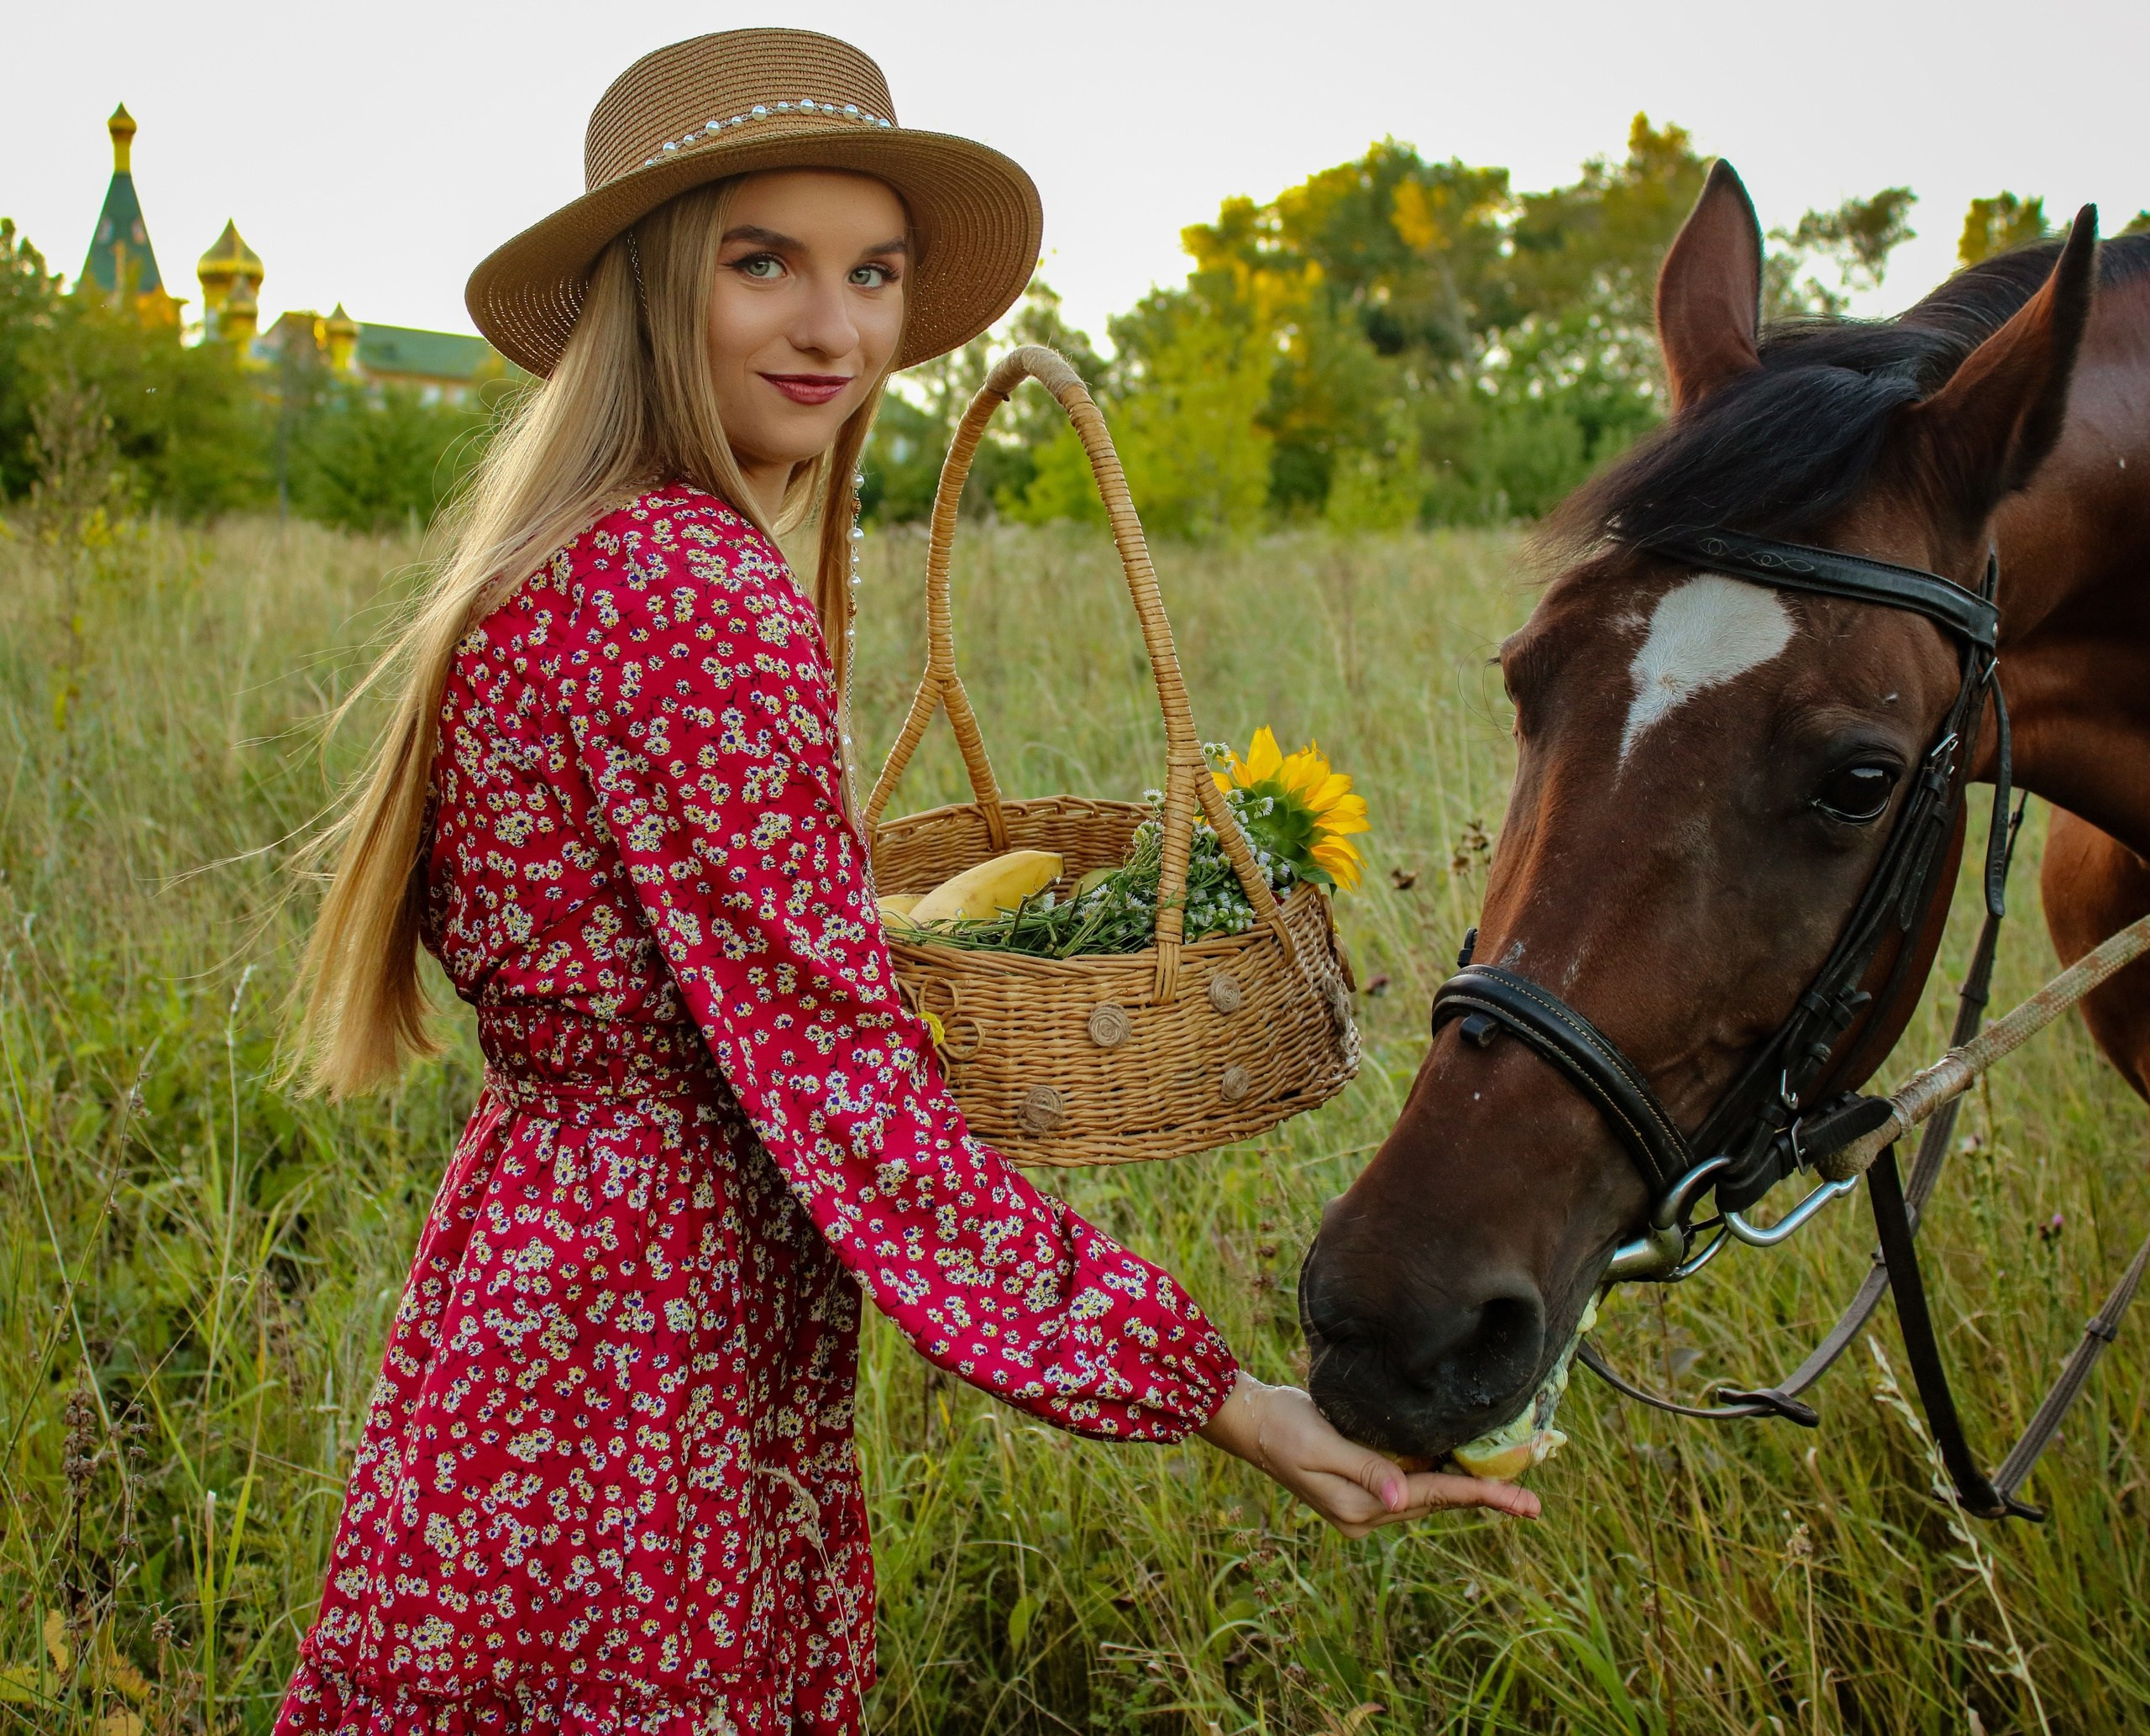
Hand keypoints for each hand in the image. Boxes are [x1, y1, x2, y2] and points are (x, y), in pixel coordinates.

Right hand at [1197, 1372, 1541, 1535]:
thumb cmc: (1283, 1426)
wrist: (1252, 1422)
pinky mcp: (1364, 1483)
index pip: (1432, 1497)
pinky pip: (1414, 1482)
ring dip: (1467, 1488)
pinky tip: (1463, 1467)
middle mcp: (1368, 1512)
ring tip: (1511, 1488)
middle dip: (1484, 1497)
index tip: (1521, 1502)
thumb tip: (1402, 1498)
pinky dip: (1442, 1475)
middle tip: (1532, 1502)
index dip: (1479, 1494)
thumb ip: (1365, 1469)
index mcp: (1361, 1507)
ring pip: (1429, 1494)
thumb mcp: (1322, 1445)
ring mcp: (1366, 1501)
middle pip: (1438, 1502)